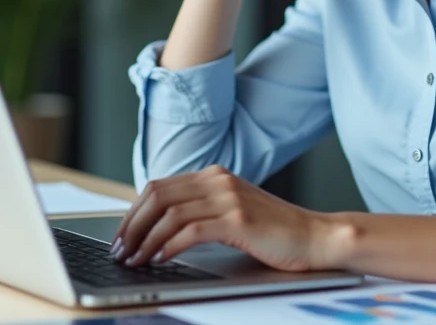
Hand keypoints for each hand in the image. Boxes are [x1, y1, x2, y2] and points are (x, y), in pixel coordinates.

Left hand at [110, 165, 336, 272]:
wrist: (316, 237)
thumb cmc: (275, 232)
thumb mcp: (233, 213)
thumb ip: (203, 211)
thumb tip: (158, 230)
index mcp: (215, 175)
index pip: (159, 186)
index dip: (133, 212)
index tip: (121, 236)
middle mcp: (219, 180)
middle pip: (158, 195)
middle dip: (131, 225)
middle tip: (120, 250)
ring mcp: (229, 198)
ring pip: (169, 214)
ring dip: (144, 239)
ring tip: (134, 260)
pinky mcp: (238, 220)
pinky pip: (190, 231)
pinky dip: (168, 246)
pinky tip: (159, 260)